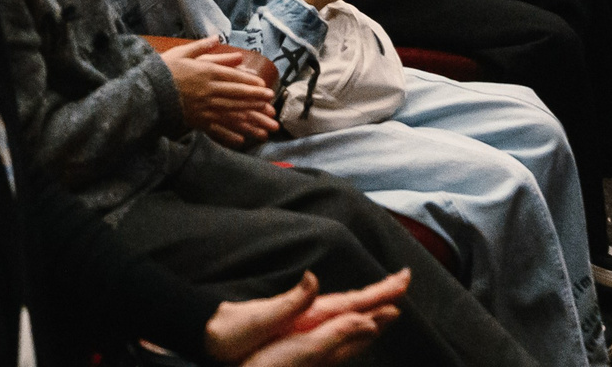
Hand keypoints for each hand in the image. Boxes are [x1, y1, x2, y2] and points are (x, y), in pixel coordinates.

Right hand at [162, 36, 279, 146]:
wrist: (146, 90)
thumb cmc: (164, 69)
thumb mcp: (182, 52)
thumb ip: (201, 46)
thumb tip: (216, 37)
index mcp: (206, 72)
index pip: (234, 78)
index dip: (251, 83)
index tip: (264, 87)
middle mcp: (209, 90)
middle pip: (237, 95)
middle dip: (256, 99)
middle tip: (271, 102)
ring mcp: (203, 108)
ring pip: (231, 113)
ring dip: (250, 118)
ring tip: (264, 122)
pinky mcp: (196, 121)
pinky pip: (216, 129)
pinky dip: (230, 135)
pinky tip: (242, 140)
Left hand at [205, 270, 407, 366]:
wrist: (207, 332)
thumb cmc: (231, 330)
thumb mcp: (260, 319)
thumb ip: (289, 302)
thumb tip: (314, 279)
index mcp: (305, 310)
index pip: (349, 300)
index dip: (377, 292)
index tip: (402, 280)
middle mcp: (306, 311)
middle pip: (351, 300)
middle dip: (379, 291)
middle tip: (405, 278)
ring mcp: (299, 318)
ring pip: (343, 308)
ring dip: (366, 302)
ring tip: (386, 296)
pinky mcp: (291, 326)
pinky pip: (329, 319)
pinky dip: (346, 314)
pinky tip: (348, 314)